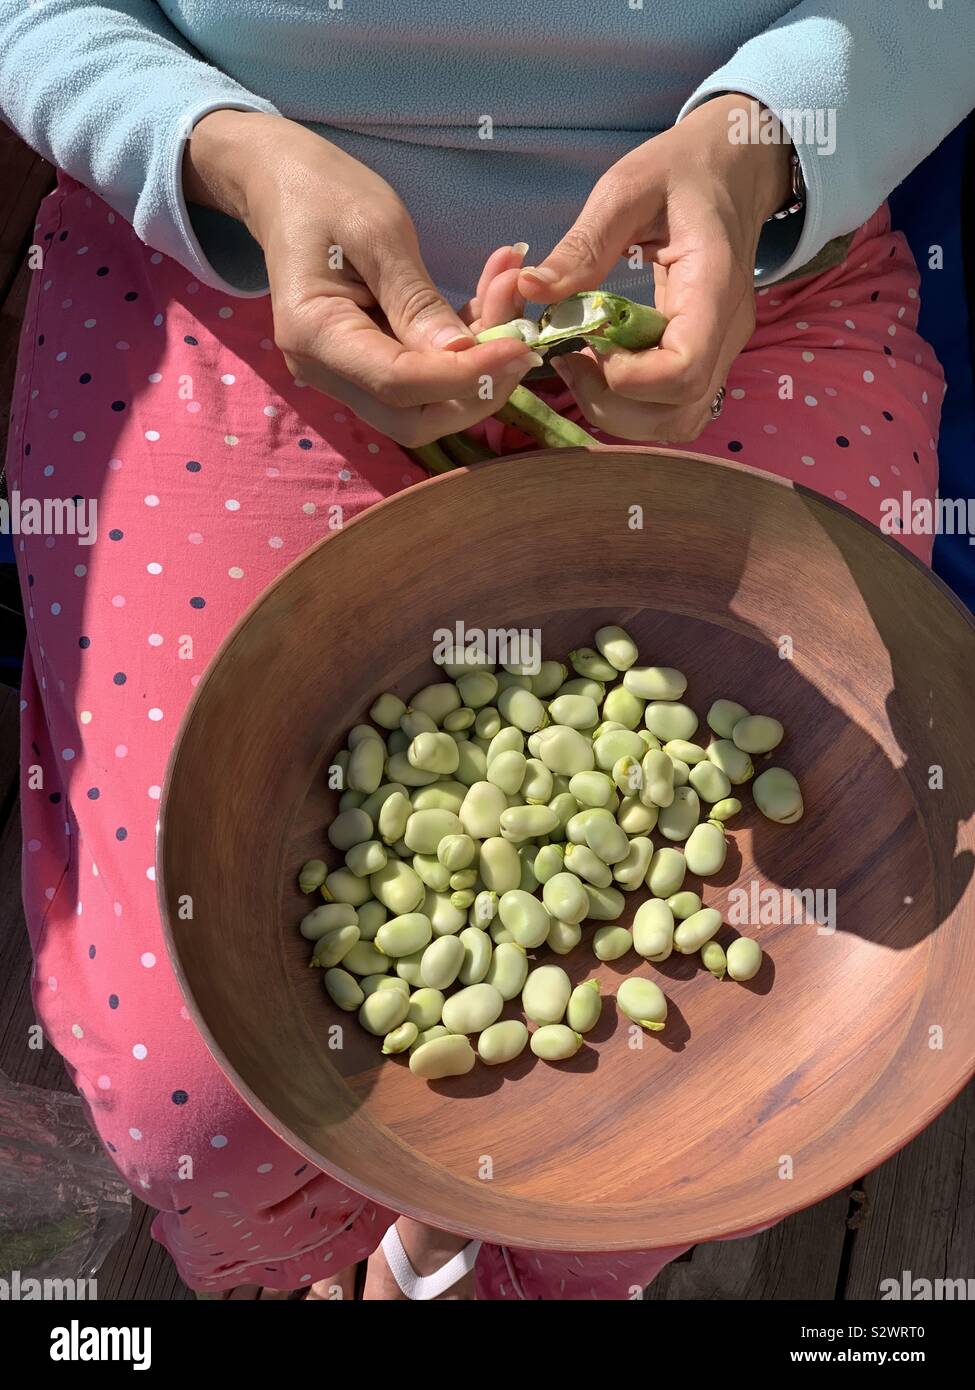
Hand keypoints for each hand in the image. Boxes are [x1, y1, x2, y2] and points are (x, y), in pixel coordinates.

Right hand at [183, 111, 537, 445]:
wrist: (285, 186)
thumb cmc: (327, 194)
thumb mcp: (380, 232)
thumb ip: (418, 300)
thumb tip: (463, 356)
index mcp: (314, 335)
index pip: (400, 383)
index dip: (466, 375)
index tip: (520, 347)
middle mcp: (323, 370)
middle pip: (413, 417)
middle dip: (476, 387)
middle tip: (521, 334)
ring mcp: (343, 375)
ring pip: (423, 407)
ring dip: (477, 371)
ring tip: (507, 301)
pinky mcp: (365, 367)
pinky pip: (421, 382)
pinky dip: (462, 356)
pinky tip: (488, 306)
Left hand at [515, 95, 791, 441]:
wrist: (736, 167)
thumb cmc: (682, 170)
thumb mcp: (627, 188)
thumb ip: (583, 243)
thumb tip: (531, 289)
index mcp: (713, 286)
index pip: (682, 371)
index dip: (626, 379)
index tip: (584, 346)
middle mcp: (726, 331)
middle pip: (678, 412)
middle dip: (612, 403)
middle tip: (569, 360)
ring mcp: (721, 349)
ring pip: (678, 421)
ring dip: (622, 412)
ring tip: (583, 365)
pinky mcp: (707, 356)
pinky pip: (675, 406)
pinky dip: (634, 404)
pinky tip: (603, 364)